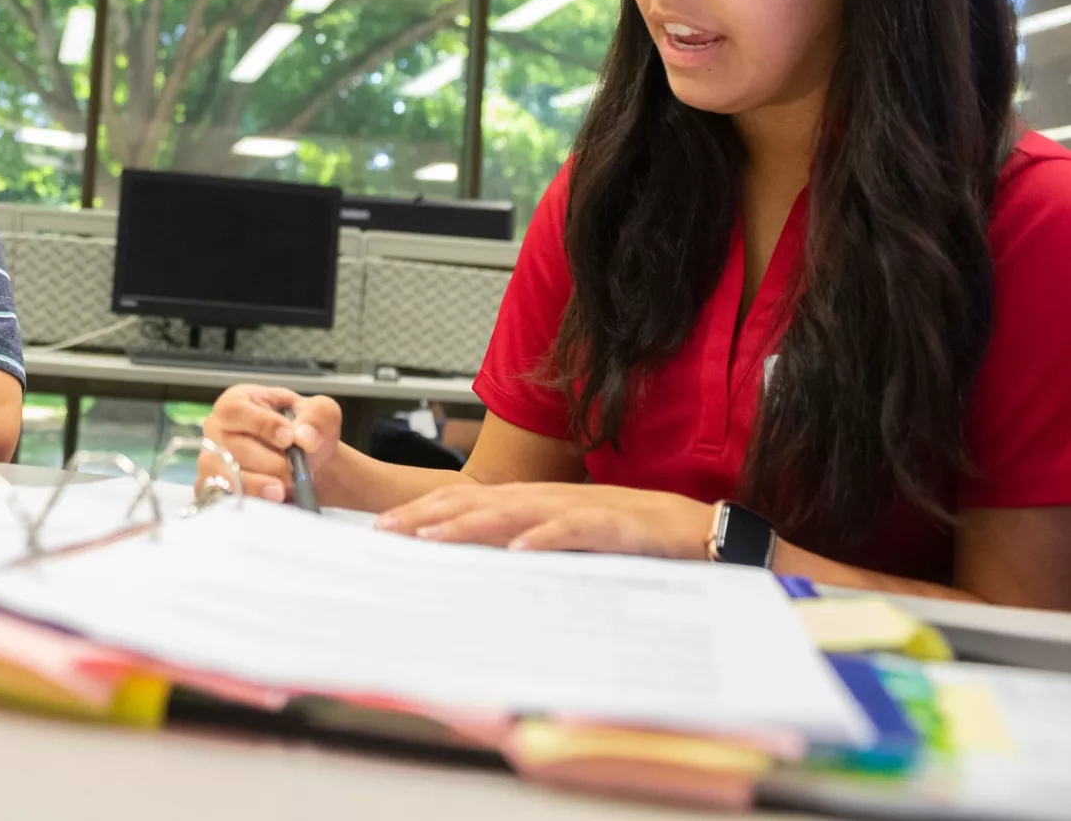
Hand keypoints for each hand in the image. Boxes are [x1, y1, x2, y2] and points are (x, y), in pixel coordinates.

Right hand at [200, 384, 341, 502]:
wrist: (309, 463)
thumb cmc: (305, 431)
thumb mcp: (319, 413)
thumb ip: (316, 417)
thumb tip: (305, 437)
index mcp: (238, 401)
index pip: (236, 410)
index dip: (262, 425)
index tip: (289, 439)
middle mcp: (217, 429)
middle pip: (231, 447)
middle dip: (268, 463)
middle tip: (294, 472)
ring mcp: (212, 459)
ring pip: (223, 475)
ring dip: (256, 485)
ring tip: (281, 490)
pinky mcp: (214, 488)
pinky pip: (220, 498)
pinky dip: (246, 501)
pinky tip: (268, 503)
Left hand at [375, 481, 715, 559]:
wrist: (687, 526)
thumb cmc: (621, 537)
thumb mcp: (559, 544)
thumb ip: (519, 550)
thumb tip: (472, 571)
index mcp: (529, 502)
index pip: (464, 501)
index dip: (423, 511)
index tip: (383, 527)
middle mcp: (543, 499)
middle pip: (474, 501)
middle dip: (427, 515)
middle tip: (387, 530)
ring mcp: (573, 508)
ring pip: (511, 512)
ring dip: (469, 523)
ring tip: (433, 536)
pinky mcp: (608, 524)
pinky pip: (570, 529)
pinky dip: (544, 537)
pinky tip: (519, 550)